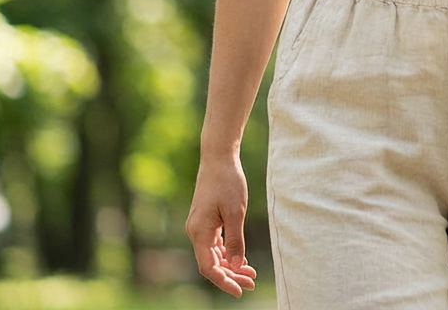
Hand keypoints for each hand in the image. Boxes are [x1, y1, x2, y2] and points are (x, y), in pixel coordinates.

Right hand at [185, 157, 257, 296]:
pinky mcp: (205, 220)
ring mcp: (199, 226)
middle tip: (252, 282)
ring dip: (230, 265)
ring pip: (214, 254)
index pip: (209, 268)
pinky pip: (215, 243)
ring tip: (250, 273)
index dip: (224, 282)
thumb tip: (236, 265)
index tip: (241, 290)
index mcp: (199, 232)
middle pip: (212, 263)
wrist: (218, 157)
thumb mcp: (236, 212)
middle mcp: (195, 232)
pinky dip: (227, 252)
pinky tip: (241, 257)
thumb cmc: (228, 182)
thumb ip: (235, 240)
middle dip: (231, 275)